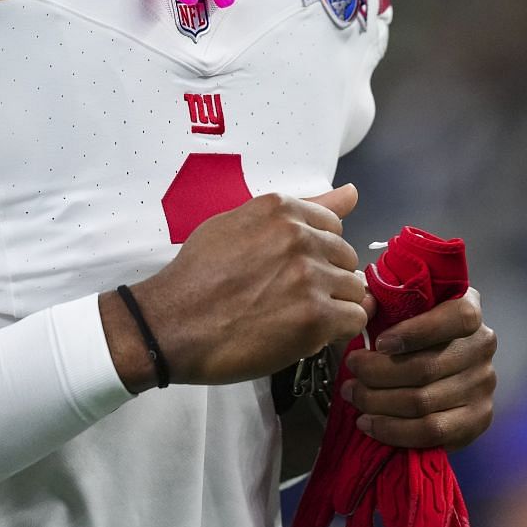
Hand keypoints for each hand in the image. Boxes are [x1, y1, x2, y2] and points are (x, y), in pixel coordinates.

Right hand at [104, 185, 372, 391]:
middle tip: (292, 298)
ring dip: (333, 306)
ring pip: (355, 290)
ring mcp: (309, 276)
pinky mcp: (315, 317)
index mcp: (280, 210)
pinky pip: (355, 319)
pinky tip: (308, 333)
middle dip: (327, 278)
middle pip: (346, 258)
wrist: (172, 324)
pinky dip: (337, 330)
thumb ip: (301, 209)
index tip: (295, 269)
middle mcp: (298, 237)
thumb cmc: (197, 277)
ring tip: (297, 317)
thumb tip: (351, 193)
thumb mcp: (237, 224)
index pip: (332, 225)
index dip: (317, 252)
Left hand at [341, 287, 495, 450]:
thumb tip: (365, 306)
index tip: (379, 343)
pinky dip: (393, 431)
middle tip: (351, 370)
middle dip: (376, 372)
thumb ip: (382, 299)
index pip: (458, 317)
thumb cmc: (408, 327)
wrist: (430, 367)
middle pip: (426, 367)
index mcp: (469, 307)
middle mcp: (482, 346)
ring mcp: (483, 385)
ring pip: (422, 402)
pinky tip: (369, 423)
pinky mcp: (477, 419)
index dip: (416, 332)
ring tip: (353, 395)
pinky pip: (431, 433)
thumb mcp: (398, 304)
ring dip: (377, 402)